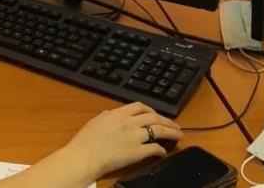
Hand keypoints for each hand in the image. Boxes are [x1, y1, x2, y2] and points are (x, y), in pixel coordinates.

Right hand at [61, 102, 182, 180]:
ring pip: (159, 130)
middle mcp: (129, 122)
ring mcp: (135, 137)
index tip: (157, 115)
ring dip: (171, 132)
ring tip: (178, 136)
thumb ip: (108, 116)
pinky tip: (163, 152)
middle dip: (167, 121)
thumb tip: (113, 114)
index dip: (152, 110)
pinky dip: (161, 150)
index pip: (140, 106)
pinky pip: (154, 148)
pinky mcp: (137, 152)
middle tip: (175, 126)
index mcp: (117, 114)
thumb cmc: (85, 141)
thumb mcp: (96, 121)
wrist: (84, 156)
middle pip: (154, 117)